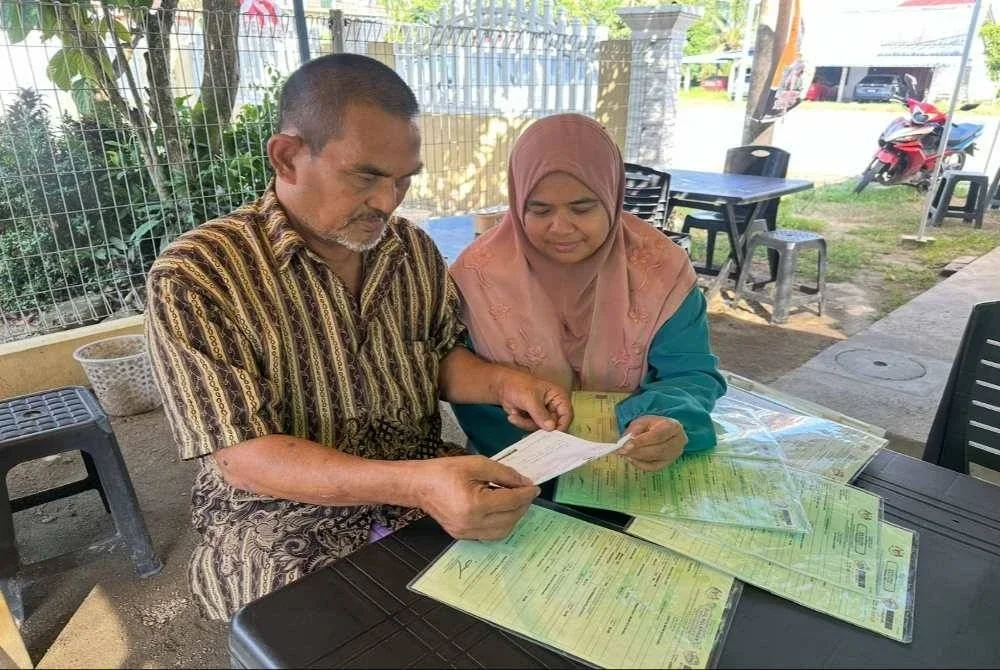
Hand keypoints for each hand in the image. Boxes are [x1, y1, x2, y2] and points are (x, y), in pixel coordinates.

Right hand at [411, 455, 539, 539]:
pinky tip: (501, 509)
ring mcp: (466, 533)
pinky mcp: (462, 536)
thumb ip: (504, 474)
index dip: (526, 493)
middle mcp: (471, 523)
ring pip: (502, 531)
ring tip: (515, 501)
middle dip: (523, 506)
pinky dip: (501, 523)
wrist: (419, 485)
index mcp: (474, 504)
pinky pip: (490, 534)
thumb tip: (524, 482)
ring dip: (514, 517)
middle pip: (510, 519)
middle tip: (526, 492)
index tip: (535, 487)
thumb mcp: (477, 464)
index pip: (510, 501)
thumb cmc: (443, 472)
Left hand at [495, 369, 571, 431]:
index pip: (567, 414)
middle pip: (554, 424)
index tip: (552, 434)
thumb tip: (551, 428)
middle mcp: (553, 406)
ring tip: (514, 415)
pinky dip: (521, 423)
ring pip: (541, 428)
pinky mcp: (534, 419)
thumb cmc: (518, 385)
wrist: (502, 386)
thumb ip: (540, 414)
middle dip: (538, 425)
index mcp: (558, 396)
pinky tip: (513, 415)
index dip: (562, 425)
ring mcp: (543, 413)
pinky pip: (531, 427)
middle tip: (527, 423)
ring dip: (526, 423)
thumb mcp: (530, 399)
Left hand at [618, 415, 686, 471]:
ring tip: (624, 453)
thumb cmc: (653, 424)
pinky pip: (653, 467)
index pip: (658, 436)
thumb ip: (635, 430)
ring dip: (638, 458)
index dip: (642, 441)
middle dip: (638, 451)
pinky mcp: (668, 463)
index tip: (627, 445)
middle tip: (622, 451)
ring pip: (655, 460)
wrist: (664, 430)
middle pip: (657, 450)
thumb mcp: (643, 421)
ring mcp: (674, 455)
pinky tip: (631, 459)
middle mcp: (678, 442)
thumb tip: (626, 442)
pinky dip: (641, 464)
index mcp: (673, 427)